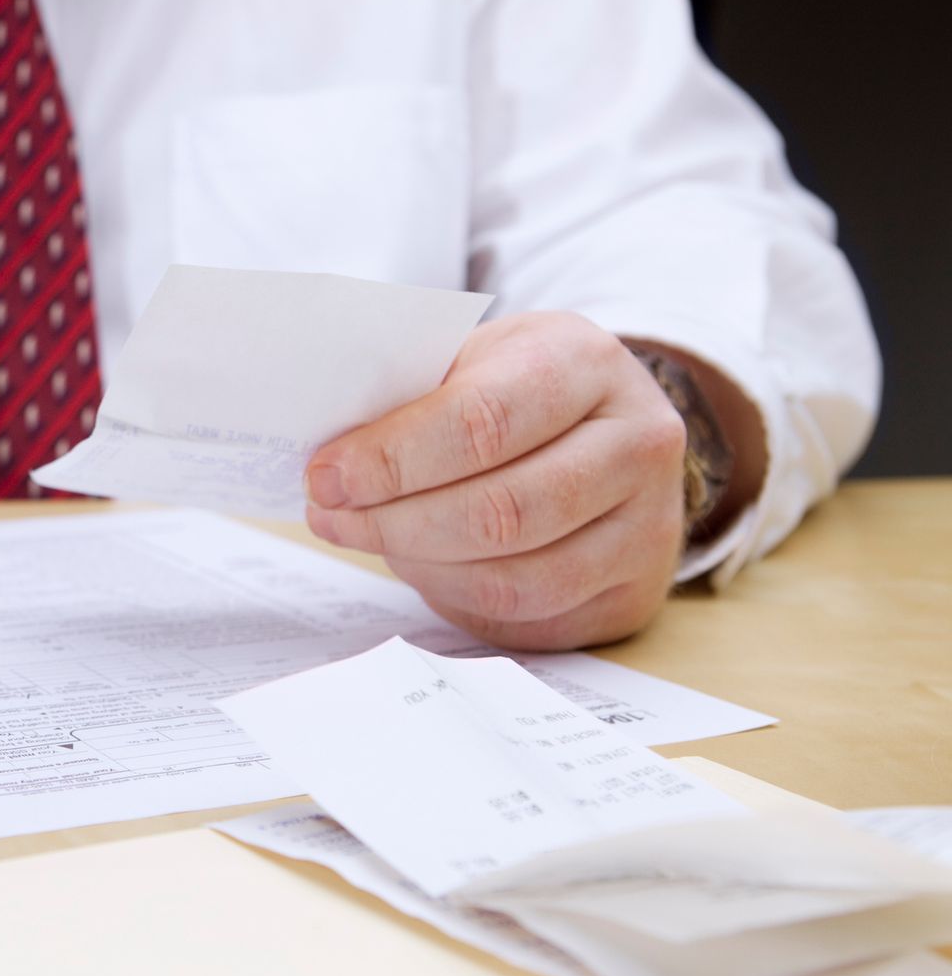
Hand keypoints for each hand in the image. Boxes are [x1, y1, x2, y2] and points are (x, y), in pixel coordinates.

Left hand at [303, 311, 685, 650]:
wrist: (614, 425)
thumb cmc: (520, 388)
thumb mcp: (474, 359)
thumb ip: (412, 398)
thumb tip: (329, 462)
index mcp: (586, 362)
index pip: (481, 421)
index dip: (392, 459)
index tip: (326, 477)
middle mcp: (638, 442)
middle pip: (500, 510)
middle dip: (394, 521)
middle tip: (330, 517)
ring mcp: (649, 526)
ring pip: (513, 576)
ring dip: (419, 565)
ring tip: (369, 537)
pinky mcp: (633, 593)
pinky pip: (527, 615)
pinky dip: (455, 596)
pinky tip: (420, 565)